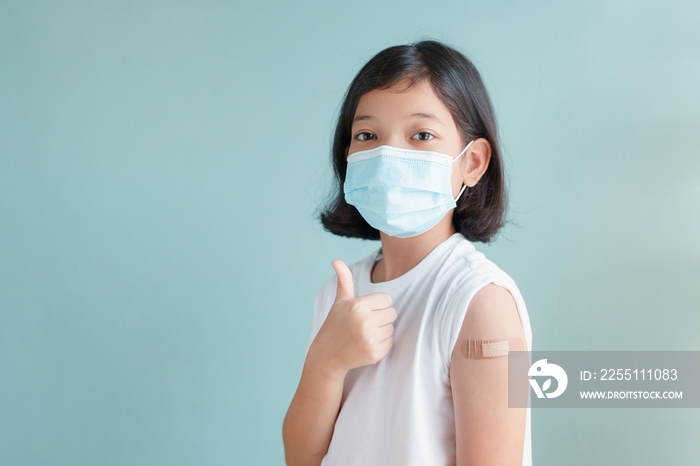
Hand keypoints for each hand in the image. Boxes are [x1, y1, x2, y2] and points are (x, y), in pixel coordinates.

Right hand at [310, 259, 396, 373]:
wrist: (327, 355)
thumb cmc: (336, 324)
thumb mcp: (340, 302)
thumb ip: (344, 280)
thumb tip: (336, 260)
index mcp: (357, 306)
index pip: (387, 299)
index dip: (378, 304)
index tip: (366, 311)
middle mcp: (364, 322)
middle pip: (392, 313)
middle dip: (381, 317)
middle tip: (365, 323)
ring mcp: (370, 339)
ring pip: (392, 327)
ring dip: (382, 330)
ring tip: (365, 333)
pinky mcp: (375, 353)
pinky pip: (391, 342)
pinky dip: (382, 343)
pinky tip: (367, 344)